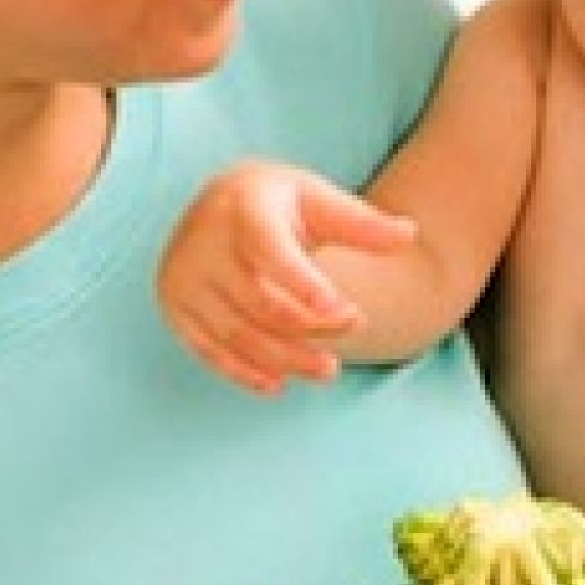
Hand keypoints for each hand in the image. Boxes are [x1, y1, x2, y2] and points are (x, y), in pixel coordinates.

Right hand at [157, 161, 414, 393]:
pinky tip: (279, 382)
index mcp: (242, 206)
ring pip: (237, 332)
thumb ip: (362, 224)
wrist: (222, 202)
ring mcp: (183, 276)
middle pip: (260, 300)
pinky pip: (208, 349)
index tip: (343, 310)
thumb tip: (410, 234)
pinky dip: (243, 371)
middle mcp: (202, 241)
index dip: (305, 284)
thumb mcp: (321, 201)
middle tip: (356, 328)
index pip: (271, 251)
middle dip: (310, 325)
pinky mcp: (175, 306)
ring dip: (284, 358)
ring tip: (330, 369)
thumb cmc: (283, 203)